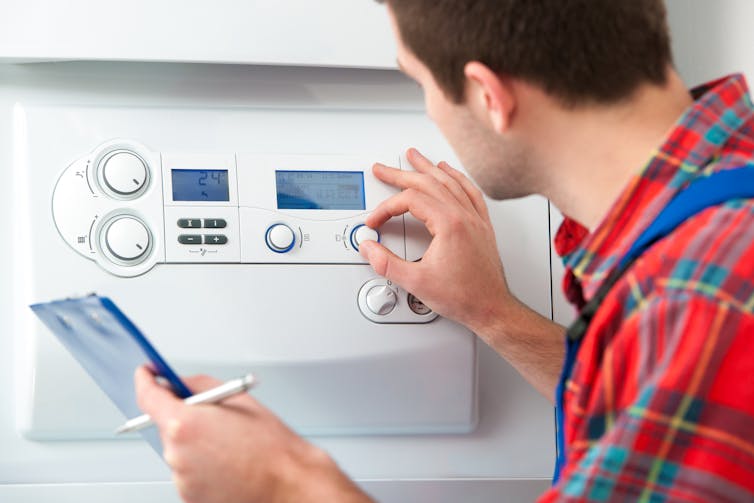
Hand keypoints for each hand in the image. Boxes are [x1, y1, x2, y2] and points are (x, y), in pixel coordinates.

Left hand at [134, 367, 370, 502]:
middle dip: (184, 415)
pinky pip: (188, 470)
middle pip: (165, 424)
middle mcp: (175, 454)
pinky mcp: (188, 496)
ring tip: (229, 444)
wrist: (286, 483)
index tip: (146, 373)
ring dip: (195, 442)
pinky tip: (228, 461)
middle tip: (213, 414)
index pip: (147, 396)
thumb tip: (176, 384)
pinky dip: (202, 463)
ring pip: (178, 448)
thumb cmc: (269, 444)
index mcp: (183, 424)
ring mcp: (180, 479)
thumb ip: (197, 385)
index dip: (145, 381)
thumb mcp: (236, 397)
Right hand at [360, 148, 511, 335]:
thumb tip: (369, 249)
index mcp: (449, 224)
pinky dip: (456, 177)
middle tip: (383, 169)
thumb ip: (386, 264)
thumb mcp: (416, 282)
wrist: (492, 308)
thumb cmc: (464, 297)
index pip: (410, 201)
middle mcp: (464, 216)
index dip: (386, 208)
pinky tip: (449, 173)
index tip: (376, 222)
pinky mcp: (482, 226)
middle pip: (428, 182)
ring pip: (450, 182)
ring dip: (428, 168)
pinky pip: (469, 191)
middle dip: (401, 174)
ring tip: (414, 157)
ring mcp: (475, 219)